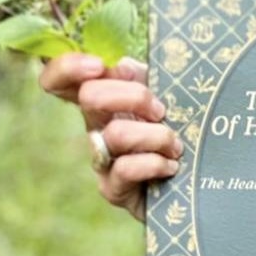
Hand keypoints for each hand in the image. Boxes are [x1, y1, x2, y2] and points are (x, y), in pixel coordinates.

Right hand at [38, 53, 181, 220]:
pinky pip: (127, 168)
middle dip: (134, 96)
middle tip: (161, 111)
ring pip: (116, 133)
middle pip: (90, 97)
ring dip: (156, 135)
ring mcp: (101, 159)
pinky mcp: (112, 189)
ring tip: (175, 146)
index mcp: (104, 100)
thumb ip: (143, 76)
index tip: (99, 65)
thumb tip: (121, 65)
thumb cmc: (181, 132)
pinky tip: (171, 166)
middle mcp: (95, 127)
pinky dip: (155, 163)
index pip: (61, 79)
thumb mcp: (167, 94)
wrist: (195, 183)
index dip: (67, 68)